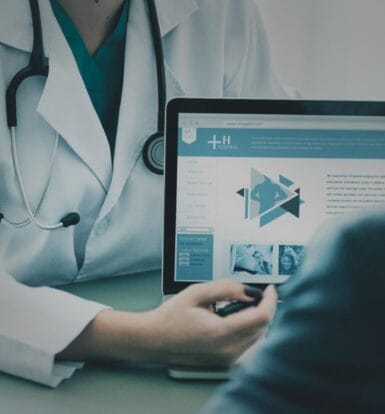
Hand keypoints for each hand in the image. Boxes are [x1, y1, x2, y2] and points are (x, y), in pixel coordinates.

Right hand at [57, 280, 276, 366]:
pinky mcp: (224, 361)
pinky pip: (247, 344)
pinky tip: (235, 318)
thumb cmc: (170, 317)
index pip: (261, 317)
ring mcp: (226, 359)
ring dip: (257, 318)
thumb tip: (248, 290)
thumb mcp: (197, 293)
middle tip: (256, 292)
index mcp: (221, 333)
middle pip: (262, 328)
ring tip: (241, 304)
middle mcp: (228, 350)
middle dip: (264, 307)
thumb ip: (226, 288)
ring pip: (257, 337)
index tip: (271, 289)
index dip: (271, 300)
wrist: (153, 339)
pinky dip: (248, 329)